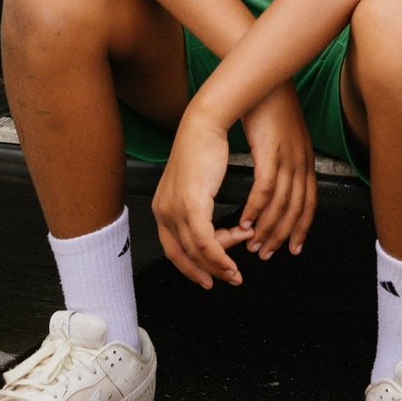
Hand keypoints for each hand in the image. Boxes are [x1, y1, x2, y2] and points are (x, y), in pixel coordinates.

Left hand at [152, 105, 248, 288]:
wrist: (205, 123)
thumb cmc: (204, 146)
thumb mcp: (197, 182)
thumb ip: (199, 205)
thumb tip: (212, 226)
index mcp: (163, 207)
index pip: (173, 249)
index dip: (191, 267)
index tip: (210, 276)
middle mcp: (164, 211)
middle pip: (183, 255)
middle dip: (207, 272)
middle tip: (230, 277)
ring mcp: (175, 208)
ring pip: (196, 251)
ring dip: (220, 264)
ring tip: (238, 267)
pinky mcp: (191, 204)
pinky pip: (205, 240)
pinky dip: (220, 254)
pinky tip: (233, 257)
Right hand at [238, 82, 316, 259]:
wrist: (265, 81)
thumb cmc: (271, 108)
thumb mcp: (285, 138)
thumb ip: (284, 160)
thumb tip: (278, 180)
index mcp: (306, 160)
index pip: (310, 203)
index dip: (302, 228)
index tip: (293, 248)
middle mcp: (301, 162)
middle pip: (297, 210)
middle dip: (282, 236)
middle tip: (266, 253)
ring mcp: (287, 157)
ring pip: (282, 204)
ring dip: (267, 228)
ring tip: (253, 244)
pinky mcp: (270, 151)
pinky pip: (266, 188)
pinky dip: (256, 208)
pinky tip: (245, 220)